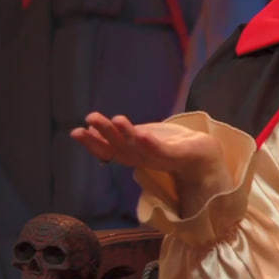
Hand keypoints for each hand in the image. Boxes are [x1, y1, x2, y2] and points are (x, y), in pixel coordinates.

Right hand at [71, 112, 226, 190]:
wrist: (203, 156)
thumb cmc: (168, 146)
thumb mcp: (138, 138)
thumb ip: (116, 136)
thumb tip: (88, 128)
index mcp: (131, 155)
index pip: (108, 150)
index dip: (92, 142)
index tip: (75, 131)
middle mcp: (141, 160)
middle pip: (119, 148)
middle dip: (104, 134)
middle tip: (90, 118)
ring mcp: (158, 159)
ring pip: (138, 149)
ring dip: (126, 135)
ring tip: (116, 119)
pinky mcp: (176, 156)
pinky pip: (161, 151)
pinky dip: (151, 145)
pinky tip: (142, 134)